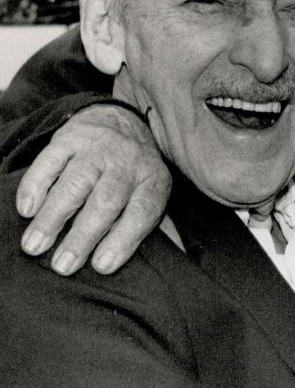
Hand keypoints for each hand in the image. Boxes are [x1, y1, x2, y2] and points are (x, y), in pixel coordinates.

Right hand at [16, 104, 170, 274]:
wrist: (121, 120)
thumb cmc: (136, 174)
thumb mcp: (155, 195)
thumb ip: (161, 229)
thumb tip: (175, 262)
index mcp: (153, 181)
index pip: (142, 212)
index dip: (123, 240)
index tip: (101, 267)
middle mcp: (127, 163)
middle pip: (106, 202)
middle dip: (82, 236)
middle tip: (62, 266)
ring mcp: (97, 148)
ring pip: (75, 183)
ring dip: (52, 217)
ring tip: (35, 245)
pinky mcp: (69, 138)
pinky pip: (50, 161)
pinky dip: (35, 185)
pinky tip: (26, 210)